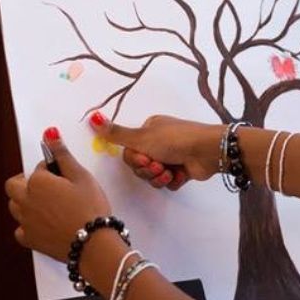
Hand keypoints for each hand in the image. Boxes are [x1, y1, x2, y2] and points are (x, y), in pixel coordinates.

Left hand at [5, 129, 111, 260]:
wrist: (94, 244)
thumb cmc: (90, 208)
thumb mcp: (81, 176)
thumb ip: (62, 155)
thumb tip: (50, 134)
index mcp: (38, 182)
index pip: (37, 168)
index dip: (50, 169)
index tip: (62, 175)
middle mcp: (26, 201)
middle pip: (13, 186)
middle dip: (26, 182)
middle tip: (46, 187)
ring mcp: (25, 221)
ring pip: (14, 206)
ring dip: (24, 202)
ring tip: (47, 205)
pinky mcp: (30, 240)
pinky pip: (21, 229)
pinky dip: (28, 225)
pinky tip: (44, 225)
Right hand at [90, 112, 223, 189]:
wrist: (206, 151)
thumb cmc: (174, 140)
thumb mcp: (141, 137)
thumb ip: (116, 133)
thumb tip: (92, 117)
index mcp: (149, 130)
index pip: (130, 152)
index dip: (135, 160)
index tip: (144, 158)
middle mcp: (159, 142)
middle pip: (140, 166)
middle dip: (148, 170)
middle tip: (159, 166)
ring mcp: (171, 156)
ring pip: (153, 176)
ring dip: (159, 177)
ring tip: (170, 172)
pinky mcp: (182, 170)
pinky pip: (168, 183)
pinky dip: (172, 181)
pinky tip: (180, 175)